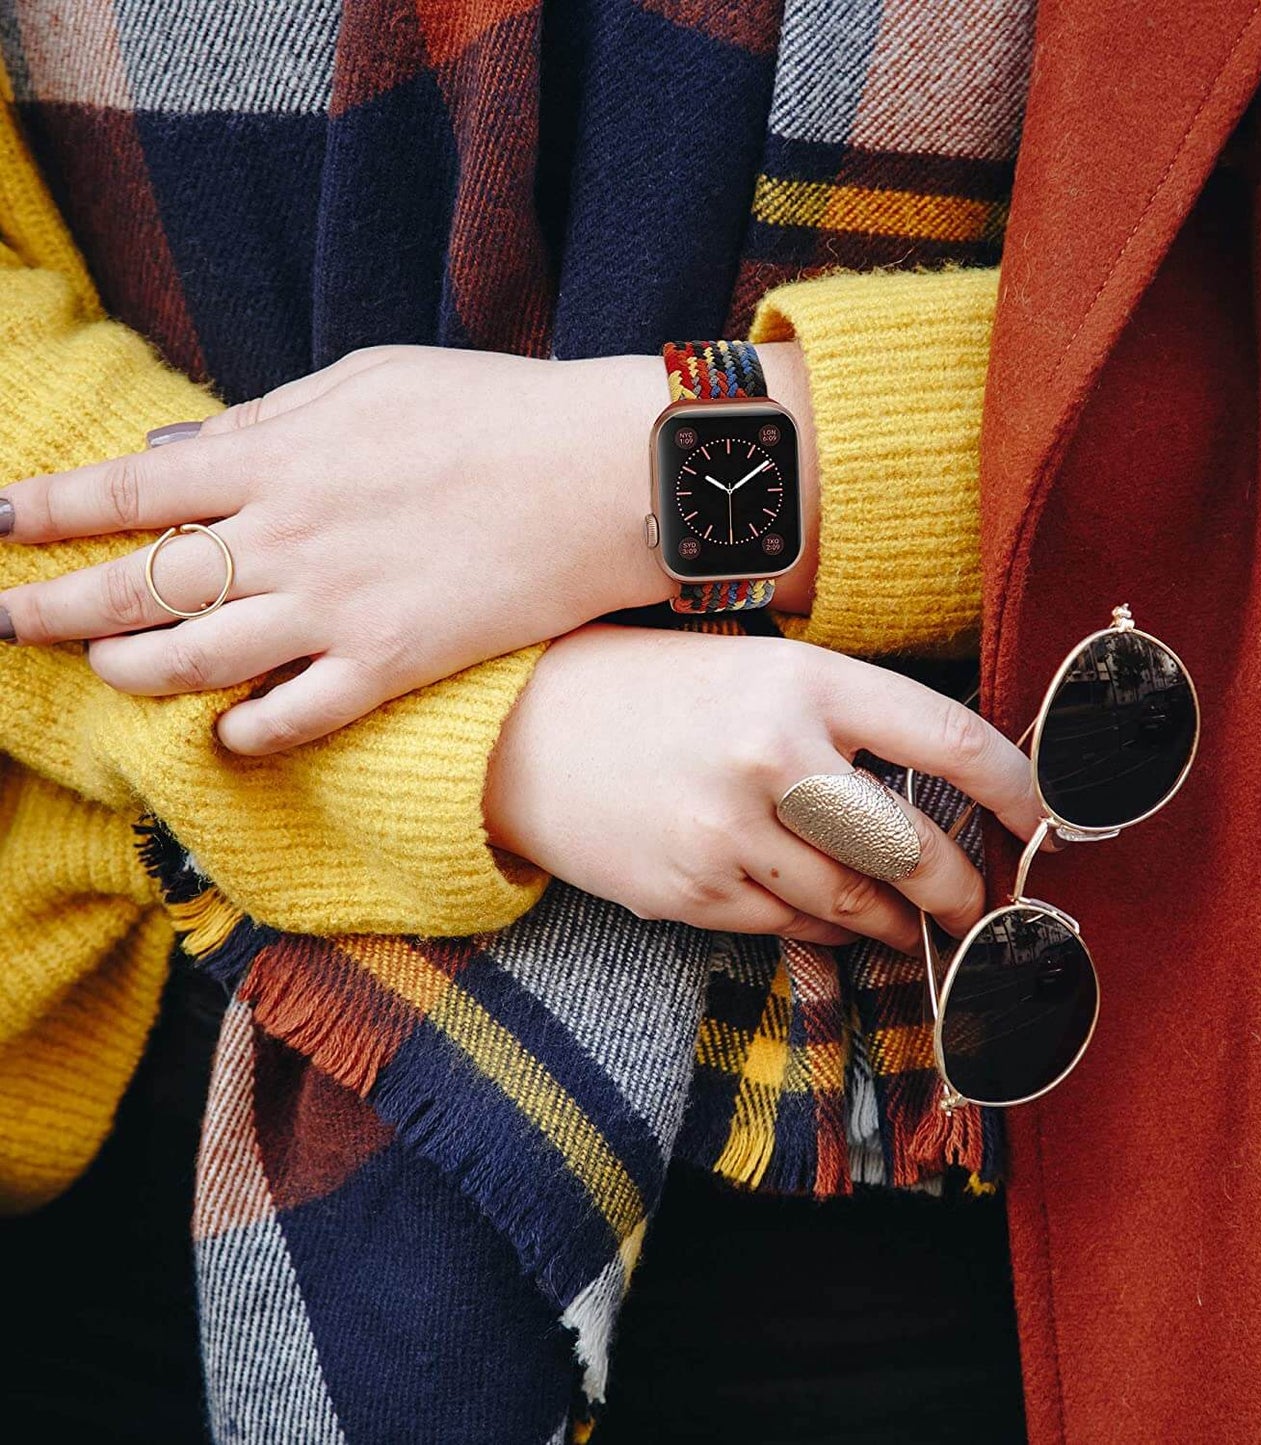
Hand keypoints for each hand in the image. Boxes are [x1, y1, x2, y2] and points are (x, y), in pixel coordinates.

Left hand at [0, 343, 817, 754]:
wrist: (601, 472)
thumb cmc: (493, 410)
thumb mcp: (369, 379)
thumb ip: (268, 418)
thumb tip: (183, 447)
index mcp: (275, 457)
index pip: (127, 490)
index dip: (47, 509)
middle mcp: (285, 538)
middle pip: (135, 585)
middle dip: (49, 606)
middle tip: (1, 621)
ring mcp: (334, 609)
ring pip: (193, 660)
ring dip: (132, 669)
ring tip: (105, 670)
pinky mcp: (391, 665)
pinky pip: (292, 717)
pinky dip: (246, 732)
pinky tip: (224, 736)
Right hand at [484, 625, 1046, 951]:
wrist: (520, 731)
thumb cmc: (648, 690)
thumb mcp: (753, 672)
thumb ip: (840, 720)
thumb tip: (934, 787)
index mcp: (803, 683)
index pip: (949, 741)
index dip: (1019, 790)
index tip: (1047, 822)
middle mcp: (773, 757)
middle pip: (914, 848)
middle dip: (965, 890)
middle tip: (985, 909)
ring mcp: (730, 833)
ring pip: (857, 903)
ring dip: (898, 922)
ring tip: (914, 927)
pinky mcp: (692, 892)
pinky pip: (791, 927)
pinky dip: (826, 929)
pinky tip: (831, 919)